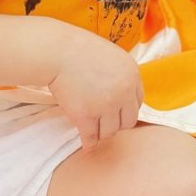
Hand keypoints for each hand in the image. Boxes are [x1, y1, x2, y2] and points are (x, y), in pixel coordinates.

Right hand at [48, 30, 143, 153]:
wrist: (57, 52)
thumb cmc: (80, 50)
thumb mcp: (112, 56)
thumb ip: (121, 75)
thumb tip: (123, 96)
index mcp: (132, 74)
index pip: (138, 102)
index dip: (126, 109)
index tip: (117, 112)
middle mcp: (124, 91)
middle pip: (128, 121)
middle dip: (116, 123)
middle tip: (105, 123)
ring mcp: (106, 104)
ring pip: (110, 132)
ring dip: (102, 133)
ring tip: (94, 131)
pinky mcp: (86, 115)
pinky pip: (91, 137)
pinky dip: (89, 143)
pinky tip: (86, 145)